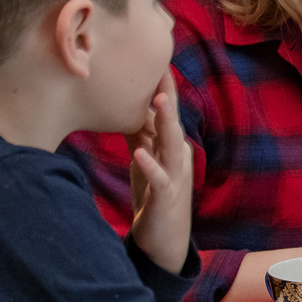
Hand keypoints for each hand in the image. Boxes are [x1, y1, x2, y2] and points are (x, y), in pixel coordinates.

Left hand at [125, 72, 193, 274]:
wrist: (164, 241)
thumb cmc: (153, 197)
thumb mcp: (144, 161)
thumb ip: (137, 135)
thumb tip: (124, 109)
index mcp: (171, 148)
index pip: (166, 113)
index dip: (161, 88)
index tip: (153, 60)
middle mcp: (178, 158)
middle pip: (172, 122)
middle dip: (167, 96)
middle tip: (161, 68)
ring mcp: (175, 177)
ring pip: (171, 146)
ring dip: (165, 124)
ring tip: (158, 102)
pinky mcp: (166, 198)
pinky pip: (160, 180)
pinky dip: (150, 165)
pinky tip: (140, 154)